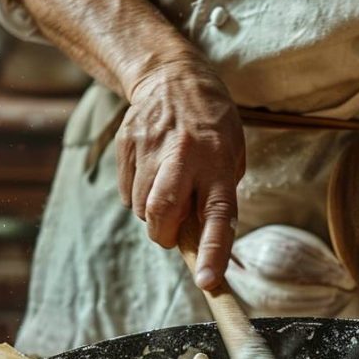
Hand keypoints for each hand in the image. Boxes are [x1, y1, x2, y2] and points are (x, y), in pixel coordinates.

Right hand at [117, 60, 245, 289]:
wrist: (173, 77)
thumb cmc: (212, 127)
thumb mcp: (232, 156)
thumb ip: (216, 196)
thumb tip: (198, 241)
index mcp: (219, 163)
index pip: (217, 216)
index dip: (211, 252)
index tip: (206, 281)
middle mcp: (184, 157)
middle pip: (161, 214)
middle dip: (163, 235)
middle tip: (171, 231)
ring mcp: (151, 148)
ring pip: (141, 208)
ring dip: (152, 215)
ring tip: (166, 191)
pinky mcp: (126, 144)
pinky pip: (126, 193)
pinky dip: (137, 198)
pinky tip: (150, 177)